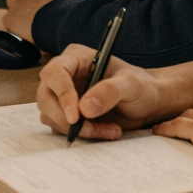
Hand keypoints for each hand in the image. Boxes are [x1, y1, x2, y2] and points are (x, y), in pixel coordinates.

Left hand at [3, 0, 87, 41]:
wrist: (65, 23)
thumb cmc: (75, 13)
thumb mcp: (81, 0)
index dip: (41, 3)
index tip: (47, 13)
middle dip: (28, 8)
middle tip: (37, 22)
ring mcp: (18, 1)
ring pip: (14, 9)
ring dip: (20, 17)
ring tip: (31, 30)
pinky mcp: (10, 17)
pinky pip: (9, 24)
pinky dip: (16, 30)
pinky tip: (26, 37)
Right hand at [36, 43, 177, 139]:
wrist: (146, 103)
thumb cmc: (140, 87)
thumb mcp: (132, 84)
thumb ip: (111, 91)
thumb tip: (85, 107)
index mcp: (77, 58)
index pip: (55, 72)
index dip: (62, 94)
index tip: (76, 116)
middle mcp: (65, 74)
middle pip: (46, 96)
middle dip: (65, 117)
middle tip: (90, 129)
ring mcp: (62, 94)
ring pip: (50, 114)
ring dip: (76, 128)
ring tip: (109, 130)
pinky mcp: (66, 113)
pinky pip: (60, 126)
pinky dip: (79, 134)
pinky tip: (103, 131)